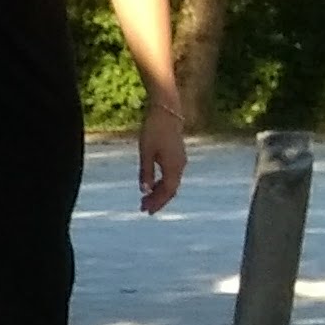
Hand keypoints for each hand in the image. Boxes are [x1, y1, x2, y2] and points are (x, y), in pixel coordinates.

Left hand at [137, 96, 185, 212]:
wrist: (167, 113)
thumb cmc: (154, 131)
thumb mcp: (146, 153)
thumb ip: (145, 172)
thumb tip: (144, 191)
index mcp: (173, 167)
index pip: (167, 191)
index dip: (157, 202)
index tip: (146, 211)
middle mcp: (180, 166)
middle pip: (170, 190)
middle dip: (157, 200)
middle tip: (144, 209)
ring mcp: (180, 161)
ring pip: (171, 183)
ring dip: (159, 193)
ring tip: (145, 200)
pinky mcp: (177, 156)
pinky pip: (171, 176)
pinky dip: (162, 184)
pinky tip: (152, 186)